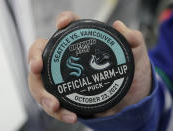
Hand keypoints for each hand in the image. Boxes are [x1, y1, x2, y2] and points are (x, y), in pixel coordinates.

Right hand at [28, 11, 150, 122]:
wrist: (132, 102)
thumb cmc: (133, 76)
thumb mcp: (137, 57)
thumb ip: (134, 40)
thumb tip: (119, 25)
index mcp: (85, 45)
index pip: (69, 28)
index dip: (63, 22)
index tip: (61, 24)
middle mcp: (71, 61)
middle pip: (43, 53)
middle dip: (34, 58)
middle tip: (37, 68)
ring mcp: (66, 79)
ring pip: (41, 81)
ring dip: (42, 93)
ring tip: (54, 105)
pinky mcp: (67, 96)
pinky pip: (52, 103)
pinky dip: (56, 111)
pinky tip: (70, 116)